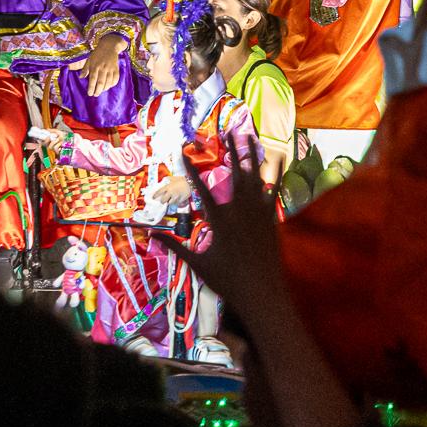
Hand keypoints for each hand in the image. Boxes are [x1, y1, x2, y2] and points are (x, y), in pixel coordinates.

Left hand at [80, 33, 125, 94]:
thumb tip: (81, 77)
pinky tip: (109, 86)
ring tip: (101, 91)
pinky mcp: (116, 68)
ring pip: (108, 82)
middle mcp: (103, 68)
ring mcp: (110, 69)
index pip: (92, 79)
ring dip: (105, 88)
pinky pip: (116, 79)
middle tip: (95, 94)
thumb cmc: (97, 54)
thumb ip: (85, 69)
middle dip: (98, 90)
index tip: (90, 94)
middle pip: (101, 82)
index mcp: (95, 66)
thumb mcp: (89, 60)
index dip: (91, 88)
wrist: (109, 46)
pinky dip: (113, 84)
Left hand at [148, 176, 191, 206]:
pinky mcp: (180, 200)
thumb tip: (163, 181)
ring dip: (169, 202)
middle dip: (162, 201)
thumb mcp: (173, 178)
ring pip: (170, 203)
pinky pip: (176, 203)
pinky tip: (177, 199)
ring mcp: (175, 197)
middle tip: (163, 200)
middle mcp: (170, 193)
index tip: (153, 197)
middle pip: (163, 200)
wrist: (191, 183)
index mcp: (168, 187)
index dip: (155, 195)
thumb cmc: (182, 180)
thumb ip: (168, 179)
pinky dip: (175, 202)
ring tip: (171, 199)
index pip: (159, 192)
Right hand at [156, 139, 284, 314]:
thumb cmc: (228, 281)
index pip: (201, 189)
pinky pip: (273, 191)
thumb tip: (150, 235)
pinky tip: (277, 159)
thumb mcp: (198, 264)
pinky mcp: (272, 218)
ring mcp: (258, 213)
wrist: (262, 294)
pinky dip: (274, 174)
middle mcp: (239, 211)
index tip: (183, 152)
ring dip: (252, 156)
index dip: (191, 169)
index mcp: (219, 220)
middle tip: (228, 131)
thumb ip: (174, 246)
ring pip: (255, 178)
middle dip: (231, 151)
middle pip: (234, 174)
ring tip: (250, 136)